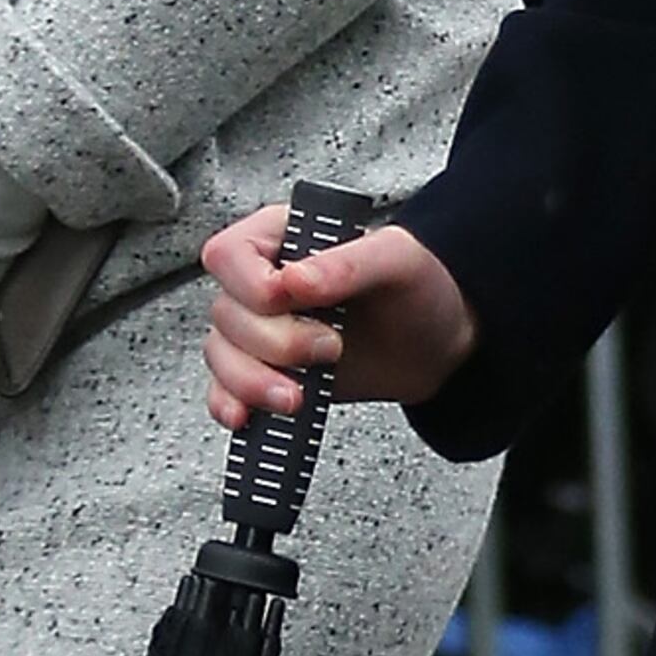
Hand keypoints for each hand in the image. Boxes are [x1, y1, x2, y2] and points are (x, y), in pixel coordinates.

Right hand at [199, 202, 473, 430]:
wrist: (435, 343)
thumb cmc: (417, 289)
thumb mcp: (396, 261)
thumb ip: (346, 264)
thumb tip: (294, 281)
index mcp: (281, 238)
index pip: (228, 255)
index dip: (252, 286)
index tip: (291, 301)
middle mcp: (260, 282)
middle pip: (226, 315)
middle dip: (275, 343)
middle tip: (332, 348)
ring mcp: (258, 330)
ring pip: (220, 356)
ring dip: (253, 383)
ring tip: (299, 396)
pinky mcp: (264, 371)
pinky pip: (224, 390)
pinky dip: (231, 405)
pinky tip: (248, 417)